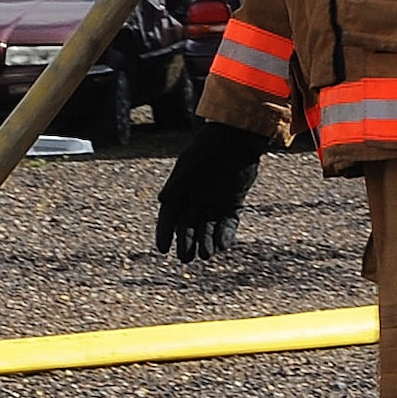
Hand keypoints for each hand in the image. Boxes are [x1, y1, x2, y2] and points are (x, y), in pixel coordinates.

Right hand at [155, 121, 271, 260]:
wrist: (235, 139)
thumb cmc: (208, 149)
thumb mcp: (190, 166)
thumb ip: (178, 184)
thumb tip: (161, 201)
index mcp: (181, 192)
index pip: (169, 217)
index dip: (164, 233)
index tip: (162, 249)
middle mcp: (196, 200)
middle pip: (188, 227)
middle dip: (186, 243)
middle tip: (185, 258)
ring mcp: (215, 203)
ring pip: (208, 229)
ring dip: (206, 242)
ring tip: (205, 254)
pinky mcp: (233, 204)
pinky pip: (228, 224)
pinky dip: (225, 235)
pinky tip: (222, 245)